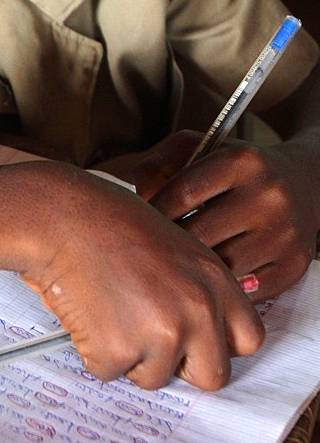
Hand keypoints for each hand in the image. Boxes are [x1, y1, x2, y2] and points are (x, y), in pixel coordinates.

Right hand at [18, 164, 263, 391]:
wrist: (59, 218)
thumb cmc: (106, 221)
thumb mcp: (173, 244)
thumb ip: (194, 287)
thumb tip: (195, 332)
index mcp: (214, 279)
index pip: (248, 339)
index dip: (218, 344)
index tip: (195, 340)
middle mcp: (197, 310)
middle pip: (212, 376)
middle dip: (180, 366)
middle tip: (147, 337)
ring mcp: (161, 335)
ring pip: (155, 378)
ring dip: (130, 356)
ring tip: (108, 310)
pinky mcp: (119, 351)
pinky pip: (110, 372)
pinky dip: (93, 351)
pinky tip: (86, 311)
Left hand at [147, 136, 317, 299]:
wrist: (305, 182)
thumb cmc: (239, 171)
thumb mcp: (201, 150)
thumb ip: (160, 164)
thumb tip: (139, 196)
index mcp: (242, 162)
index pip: (181, 194)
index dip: (152, 213)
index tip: (141, 222)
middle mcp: (269, 196)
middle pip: (198, 235)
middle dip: (170, 245)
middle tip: (156, 248)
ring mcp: (284, 233)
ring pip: (220, 268)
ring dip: (195, 270)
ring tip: (182, 263)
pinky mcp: (294, 265)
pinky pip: (245, 292)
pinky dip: (224, 289)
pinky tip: (212, 277)